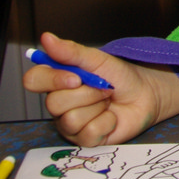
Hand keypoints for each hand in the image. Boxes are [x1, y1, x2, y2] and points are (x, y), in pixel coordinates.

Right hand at [22, 32, 178, 146]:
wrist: (145, 93)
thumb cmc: (119, 75)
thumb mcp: (97, 59)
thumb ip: (71, 51)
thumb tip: (47, 38)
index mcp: (57, 81)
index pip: (33, 80)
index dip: (51, 80)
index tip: (75, 77)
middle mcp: (59, 104)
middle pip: (54, 103)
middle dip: (87, 93)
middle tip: (103, 87)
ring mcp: (70, 124)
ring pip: (71, 120)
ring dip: (97, 107)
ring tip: (107, 100)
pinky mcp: (85, 140)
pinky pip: (88, 134)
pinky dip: (106, 122)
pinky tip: (111, 117)